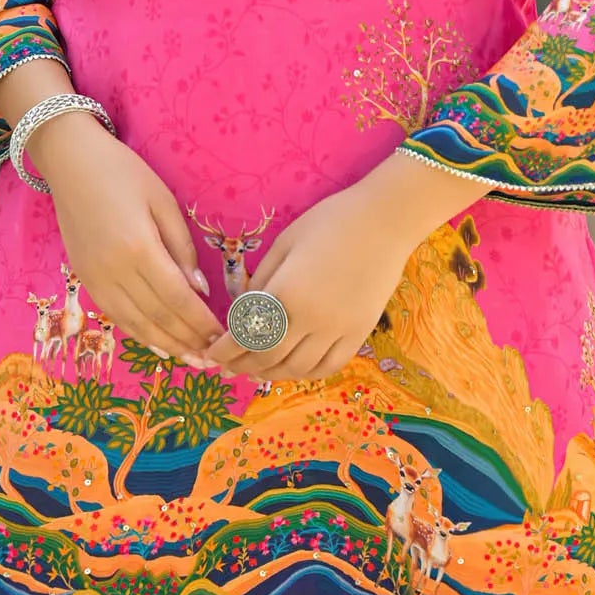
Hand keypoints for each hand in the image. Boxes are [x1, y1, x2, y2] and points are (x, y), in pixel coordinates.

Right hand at [30, 113, 223, 370]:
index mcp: (138, 247)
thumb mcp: (163, 201)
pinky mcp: (84, 279)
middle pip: (157, 317)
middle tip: (214, 358)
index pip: (176, 298)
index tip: (224, 337)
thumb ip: (182, 248)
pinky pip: (116, 316)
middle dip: (188, 341)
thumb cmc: (123, 172)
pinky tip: (158, 344)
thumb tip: (199, 290)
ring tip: (191, 359)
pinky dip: (139, 334)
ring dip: (165, 345)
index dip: (201, 323)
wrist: (70, 161)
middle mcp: (113, 270)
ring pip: (135, 324)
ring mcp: (95, 278)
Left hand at [201, 182, 415, 382]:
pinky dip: (306, 373)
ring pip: (297, 368)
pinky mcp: (359, 334)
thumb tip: (243, 311)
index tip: (211, 354)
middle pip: (268, 357)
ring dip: (271, 373)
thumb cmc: (329, 222)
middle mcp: (310, 319)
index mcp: (285, 292)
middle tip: (227, 367)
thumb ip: (261, 280)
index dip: (224, 349)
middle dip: (242, 365)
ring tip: (256, 369)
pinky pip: (328, 366)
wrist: (384, 221)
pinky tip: (293, 367)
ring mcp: (337, 330)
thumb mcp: (285, 243)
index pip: (245, 334)